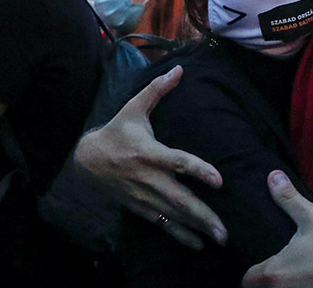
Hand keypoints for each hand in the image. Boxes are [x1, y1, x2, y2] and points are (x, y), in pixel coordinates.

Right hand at [74, 65, 227, 249]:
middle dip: (204, 215)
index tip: (219, 181)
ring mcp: (144, 195)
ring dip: (198, 228)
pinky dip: (180, 235)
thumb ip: (157, 90)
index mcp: (150, 152)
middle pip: (180, 199)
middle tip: (225, 230)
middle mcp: (149, 177)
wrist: (86, 160)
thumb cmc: (116, 131)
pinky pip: (163, 224)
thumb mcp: (134, 108)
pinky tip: (198, 244)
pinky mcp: (140, 207)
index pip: (178, 162)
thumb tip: (180, 69)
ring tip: (220, 239)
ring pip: (174, 215)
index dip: (199, 171)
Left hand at [242, 171, 312, 287]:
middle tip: (276, 268)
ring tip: (291, 275)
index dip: (252, 272)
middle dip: (267, 281)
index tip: (261, 263)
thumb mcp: (312, 218)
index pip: (247, 281)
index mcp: (275, 273)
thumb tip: (272, 177)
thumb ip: (287, 199)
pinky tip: (306, 282)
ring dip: (282, 286)